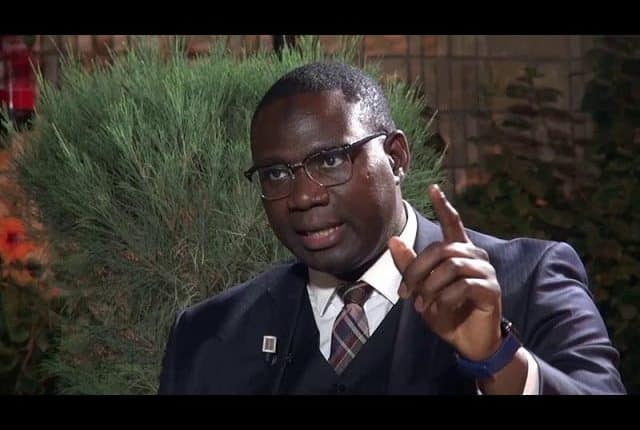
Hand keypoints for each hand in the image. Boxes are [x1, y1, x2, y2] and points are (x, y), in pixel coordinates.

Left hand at [389, 184, 501, 360]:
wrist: (468, 341)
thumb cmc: (446, 311)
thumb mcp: (422, 288)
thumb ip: (409, 265)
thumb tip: (393, 239)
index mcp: (459, 252)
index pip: (452, 222)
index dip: (443, 205)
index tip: (432, 188)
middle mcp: (475, 256)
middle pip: (440, 249)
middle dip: (417, 271)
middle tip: (407, 293)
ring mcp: (486, 272)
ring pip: (451, 266)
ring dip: (430, 287)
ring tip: (423, 305)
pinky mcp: (491, 289)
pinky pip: (462, 286)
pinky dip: (445, 300)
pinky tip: (440, 309)